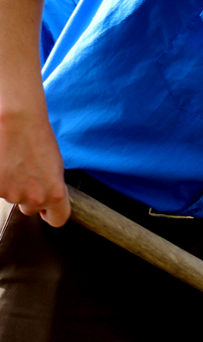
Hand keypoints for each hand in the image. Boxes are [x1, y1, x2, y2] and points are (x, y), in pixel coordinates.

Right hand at [0, 110, 69, 225]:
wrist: (18, 122)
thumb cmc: (39, 139)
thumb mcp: (56, 168)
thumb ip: (52, 188)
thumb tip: (47, 201)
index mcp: (54, 195)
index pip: (58, 219)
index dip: (52, 214)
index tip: (48, 210)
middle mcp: (33, 199)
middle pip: (30, 209)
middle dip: (29, 197)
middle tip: (28, 175)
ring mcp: (10, 194)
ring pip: (12, 197)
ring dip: (13, 186)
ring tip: (16, 163)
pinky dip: (1, 180)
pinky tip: (5, 163)